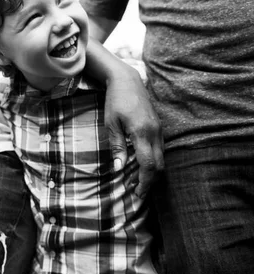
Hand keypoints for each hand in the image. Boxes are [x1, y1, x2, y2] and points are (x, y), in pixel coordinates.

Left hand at [105, 65, 163, 197]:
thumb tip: (119, 169)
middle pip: (159, 165)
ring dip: (151, 172)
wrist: (128, 81)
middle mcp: (155, 133)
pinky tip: (142, 165)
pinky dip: (153, 161)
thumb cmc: (115, 101)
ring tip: (137, 182)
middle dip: (149, 181)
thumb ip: (117, 146)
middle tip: (136, 192)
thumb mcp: (111, 124)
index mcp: (142, 132)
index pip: (148, 164)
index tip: (136, 192)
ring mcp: (159, 130)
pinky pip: (160, 149)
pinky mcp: (159, 127)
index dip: (144, 181)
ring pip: (162, 158)